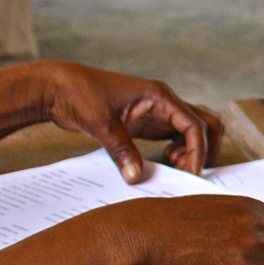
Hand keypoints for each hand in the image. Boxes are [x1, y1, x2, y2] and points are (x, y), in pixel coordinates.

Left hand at [34, 60, 223, 180]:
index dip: (197, 150)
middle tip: (189, 172)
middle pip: (204, 123)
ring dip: (192, 150)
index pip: (194, 124)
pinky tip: (163, 161)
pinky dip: (178, 150)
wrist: (58, 87)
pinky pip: (174, 136)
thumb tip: (136, 177)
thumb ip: (122, 150)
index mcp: (160, 96)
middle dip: (204, 148)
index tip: (191, 174)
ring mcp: (157, 111)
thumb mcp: (101, 124)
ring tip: (174, 167)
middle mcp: (164, 102)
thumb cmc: (80, 94)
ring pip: (192, 130)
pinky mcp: (147, 121)